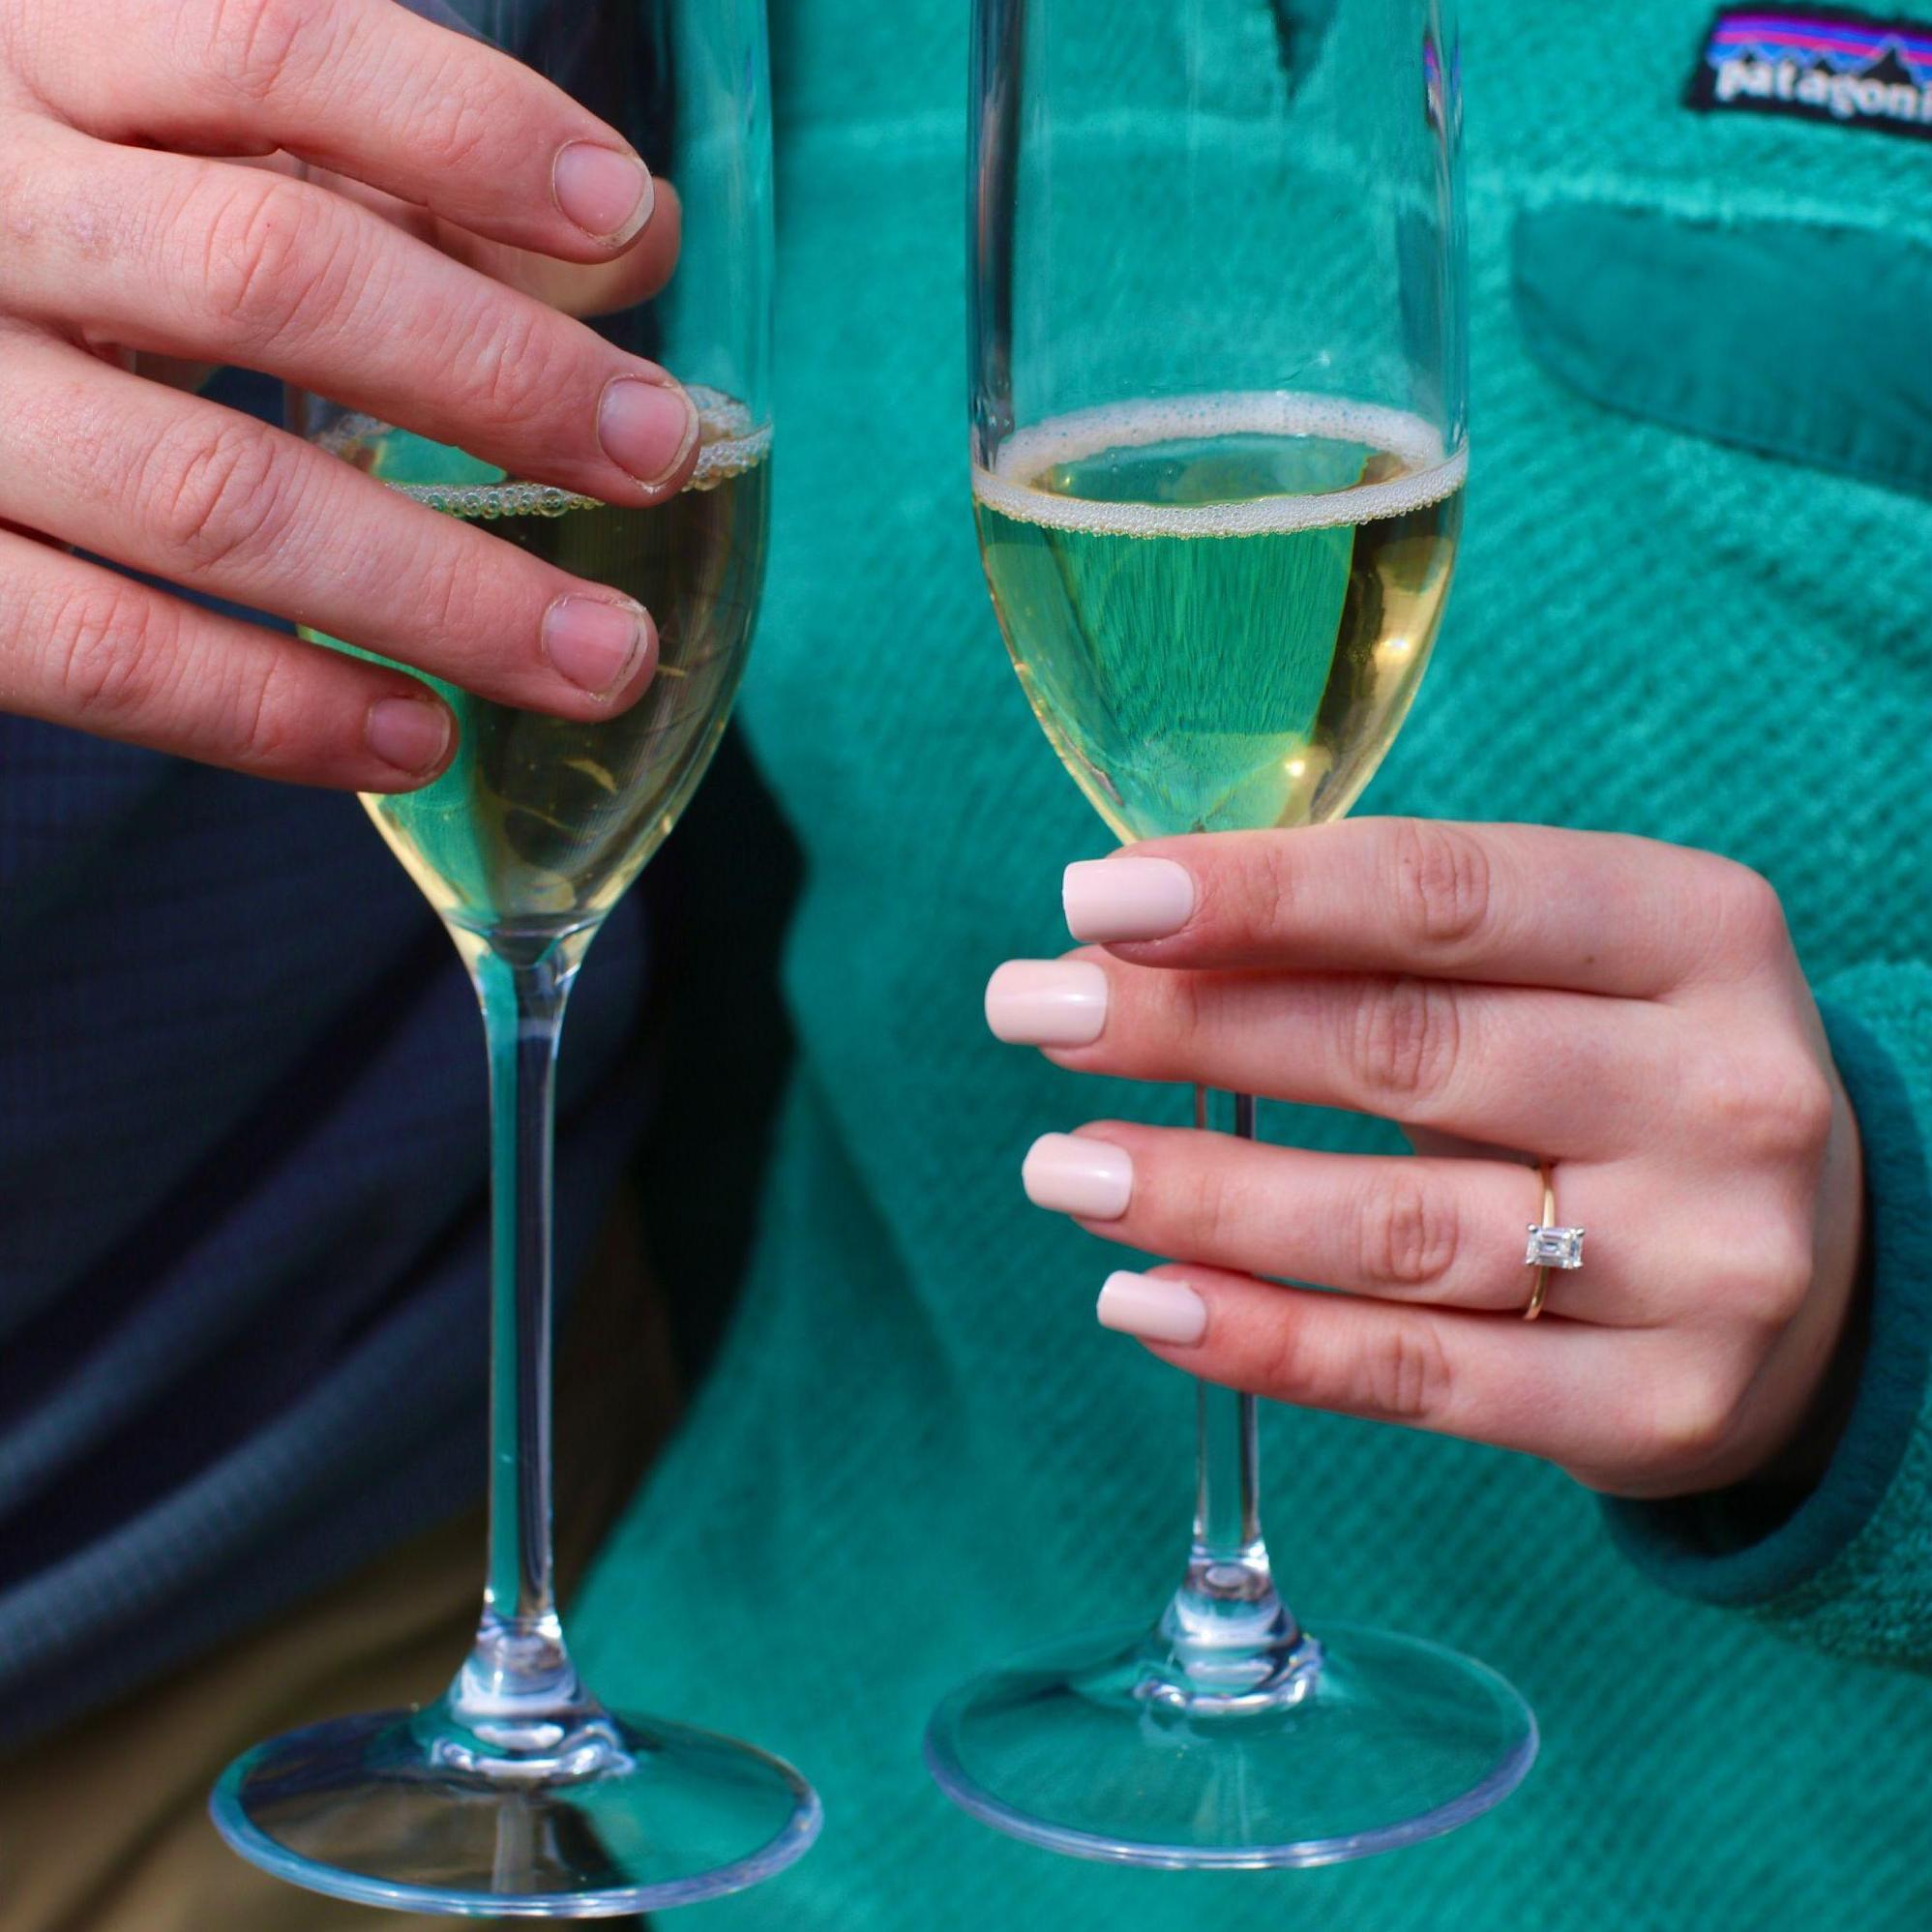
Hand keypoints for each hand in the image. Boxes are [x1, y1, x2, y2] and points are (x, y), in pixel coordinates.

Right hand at [0, 0, 697, 788]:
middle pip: (261, 273)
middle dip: (493, 374)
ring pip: (207, 495)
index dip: (462, 128)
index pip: (271, 45)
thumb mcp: (199, 157)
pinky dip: (279, 710)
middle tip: (657, 454)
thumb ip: (402, 180)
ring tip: (600, 659)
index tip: (622, 216)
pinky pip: (102, 655)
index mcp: (49, 48)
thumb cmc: (68, 232)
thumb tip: (639, 237)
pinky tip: (424, 738)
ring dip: (438, 591)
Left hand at [988, 821, 1865, 1499]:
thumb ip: (1391, 942)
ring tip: (1058, 1167)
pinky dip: (1266, 1340)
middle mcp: (1722, 1091)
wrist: (1819, 1266)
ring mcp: (1704, 1262)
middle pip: (1404, 1052)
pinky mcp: (1659, 1406)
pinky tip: (1145, 1298)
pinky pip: (1420, 1378)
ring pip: (1396, 1227)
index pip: (1445, 894)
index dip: (1256, 895)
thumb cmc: (1627, 1071)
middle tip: (1030, 1011)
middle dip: (1187, 1029)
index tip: (1092, 900)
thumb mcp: (1564, 968)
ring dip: (1197, 1192)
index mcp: (1696, 931)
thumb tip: (1135, 936)